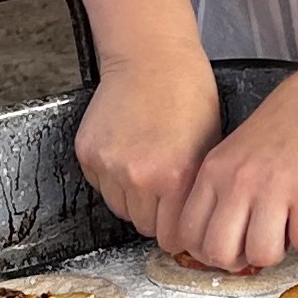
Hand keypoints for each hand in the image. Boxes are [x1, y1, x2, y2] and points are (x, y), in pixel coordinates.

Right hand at [75, 49, 220, 242]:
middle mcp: (138, 177)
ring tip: (145, 166)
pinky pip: (101, 185)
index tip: (179, 223)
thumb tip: (193, 225)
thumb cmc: (188, 96)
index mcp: (175, 178)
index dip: (177, 232)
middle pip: (143, 226)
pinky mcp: (87, 154)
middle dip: (155, 214)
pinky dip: (112, 177)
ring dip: (132, 197)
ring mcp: (109, 165)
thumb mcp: (209, 147)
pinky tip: (127, 152)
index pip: (171, 238)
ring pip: (120, 208)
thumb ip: (196, 192)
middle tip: (163, 189)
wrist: (150, 59)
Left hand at [162, 69, 297, 273]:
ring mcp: (274, 188)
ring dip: (278, 251)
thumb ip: (221, 190)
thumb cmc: (286, 124)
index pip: (188, 234)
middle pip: (219, 253)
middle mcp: (238, 182)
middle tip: (258, 244)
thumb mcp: (236, 152)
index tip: (228, 247)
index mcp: (213, 172)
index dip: (208, 252)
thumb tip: (218, 239)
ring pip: (262, 255)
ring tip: (287, 228)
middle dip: (240, 260)